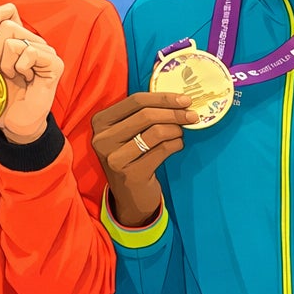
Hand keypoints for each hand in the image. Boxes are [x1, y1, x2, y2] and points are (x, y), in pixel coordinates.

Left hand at [0, 3, 61, 143]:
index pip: (9, 11)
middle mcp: (32, 41)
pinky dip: (21, 68)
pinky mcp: (54, 63)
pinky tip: (26, 79)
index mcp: (16, 39)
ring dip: (7, 64)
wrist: (14, 121)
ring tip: (14, 77)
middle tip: (1, 69)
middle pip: (8, 26)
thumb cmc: (0, 96)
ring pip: (15, 42)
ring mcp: (45, 51)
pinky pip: (30, 53)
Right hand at [90, 92, 198, 226]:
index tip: (185, 99)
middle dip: (174, 113)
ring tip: (181, 133)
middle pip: (146, 115)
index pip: (135, 100)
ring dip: (176, 130)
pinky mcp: (131, 174)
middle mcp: (102, 139)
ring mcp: (115, 158)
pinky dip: (175, 145)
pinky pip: (162, 150)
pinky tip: (177, 145)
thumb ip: (143, 114)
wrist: (129, 196)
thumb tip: (178, 99)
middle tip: (192, 115)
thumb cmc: (132, 156)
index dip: (163, 98)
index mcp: (100, 121)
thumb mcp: (128, 132)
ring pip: (156, 132)